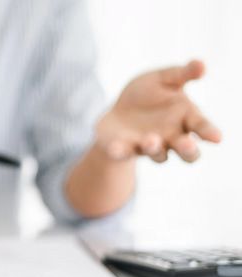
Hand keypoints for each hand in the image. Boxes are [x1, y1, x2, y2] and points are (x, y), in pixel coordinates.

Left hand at [95, 60, 221, 162]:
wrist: (118, 113)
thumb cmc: (147, 95)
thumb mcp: (162, 79)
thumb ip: (181, 74)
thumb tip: (201, 64)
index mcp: (185, 118)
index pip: (202, 127)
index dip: (209, 132)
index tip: (217, 138)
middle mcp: (171, 137)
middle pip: (188, 152)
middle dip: (188, 150)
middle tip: (187, 145)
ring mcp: (148, 146)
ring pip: (159, 155)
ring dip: (155, 148)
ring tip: (151, 139)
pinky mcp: (124, 149)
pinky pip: (123, 153)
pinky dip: (120, 152)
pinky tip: (116, 148)